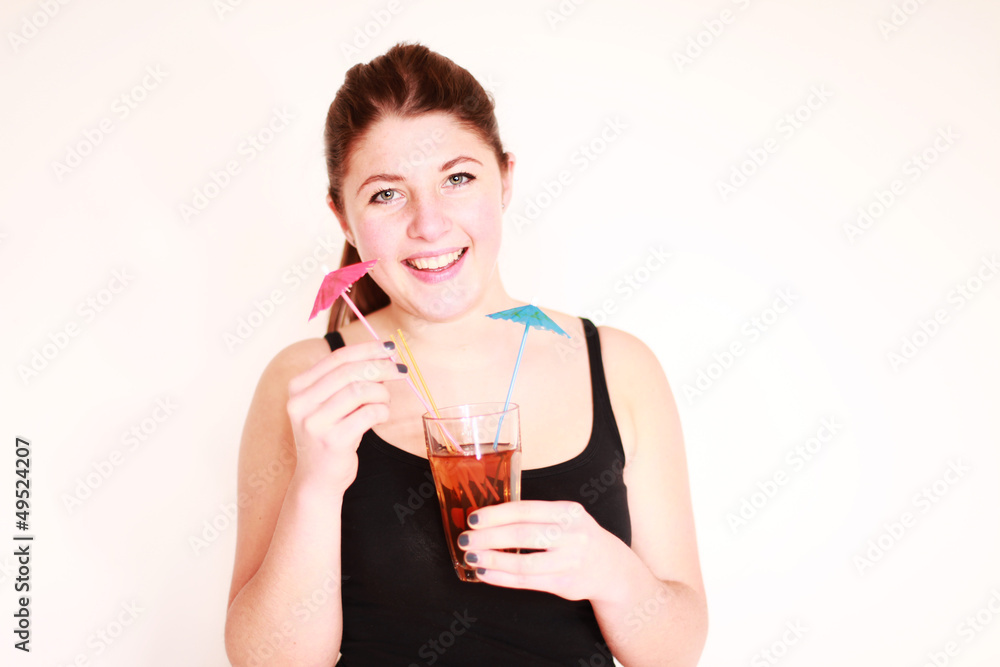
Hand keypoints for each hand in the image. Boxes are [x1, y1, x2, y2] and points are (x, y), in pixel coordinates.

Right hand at [285, 340, 406, 492]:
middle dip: (381, 368)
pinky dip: (382, 411)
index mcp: (298, 387)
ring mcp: (315, 423)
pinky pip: (368, 414)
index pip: (337, 358)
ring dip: (382, 393)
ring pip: (360, 391)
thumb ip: (347, 381)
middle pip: (350, 372)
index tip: (389, 348)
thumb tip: (384, 357)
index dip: (367, 349)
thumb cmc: (330, 435)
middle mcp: (301, 403)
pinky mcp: (333, 441)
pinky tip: (381, 415)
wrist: (317, 479)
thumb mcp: (329, 404)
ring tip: (385, 401)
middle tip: (400, 371)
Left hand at [457, 500, 633, 602]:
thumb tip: (489, 518)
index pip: (526, 510)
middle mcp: (572, 535)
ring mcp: (570, 562)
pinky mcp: (565, 585)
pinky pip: (527, 582)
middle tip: (465, 539)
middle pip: (522, 535)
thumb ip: (536, 516)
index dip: (497, 514)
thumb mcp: (566, 517)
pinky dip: (502, 578)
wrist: (611, 568)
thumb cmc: (578, 536)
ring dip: (492, 560)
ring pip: (523, 563)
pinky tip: (485, 573)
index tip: (473, 518)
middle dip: (488, 537)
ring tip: (472, 557)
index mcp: (569, 512)